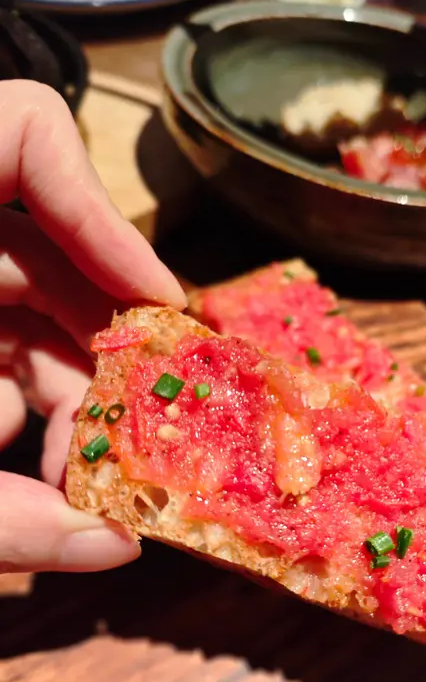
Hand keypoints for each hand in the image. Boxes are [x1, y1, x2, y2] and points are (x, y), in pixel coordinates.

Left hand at [0, 80, 185, 574]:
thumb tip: (111, 549)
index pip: (23, 132)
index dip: (99, 205)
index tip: (153, 297)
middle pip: (48, 248)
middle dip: (102, 347)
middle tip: (137, 431)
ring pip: (24, 303)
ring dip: (65, 386)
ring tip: (82, 467)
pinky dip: (17, 390)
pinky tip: (17, 452)